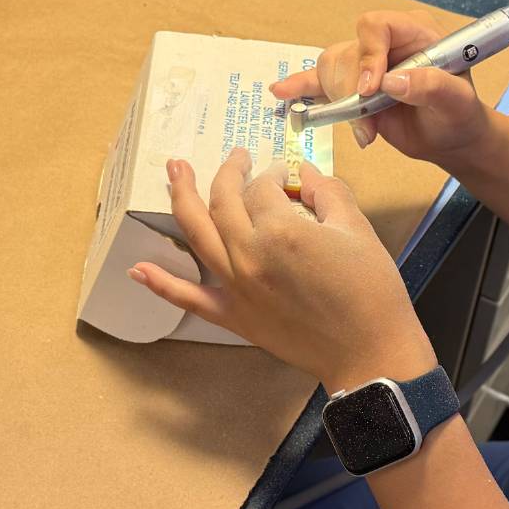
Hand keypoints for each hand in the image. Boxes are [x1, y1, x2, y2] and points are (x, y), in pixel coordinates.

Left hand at [129, 149, 436, 390]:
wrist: (370, 352)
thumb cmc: (372, 291)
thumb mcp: (357, 230)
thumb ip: (328, 192)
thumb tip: (306, 174)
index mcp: (281, 229)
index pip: (265, 187)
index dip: (274, 173)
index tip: (285, 173)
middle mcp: (249, 253)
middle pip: (225, 201)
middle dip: (227, 172)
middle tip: (234, 157)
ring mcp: (236, 286)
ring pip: (198, 234)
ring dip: (181, 198)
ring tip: (174, 171)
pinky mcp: (234, 316)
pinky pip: (189, 298)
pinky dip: (161, 284)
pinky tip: (137, 268)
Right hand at [270, 10, 492, 161]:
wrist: (451, 136)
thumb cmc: (459, 114)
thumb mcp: (457, 102)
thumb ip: (431, 87)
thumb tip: (391, 82)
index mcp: (413, 32)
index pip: (375, 26)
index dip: (368, 55)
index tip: (372, 90)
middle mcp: (385, 42)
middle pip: (347, 53)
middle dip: (351, 90)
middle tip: (369, 123)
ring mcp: (366, 63)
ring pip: (331, 68)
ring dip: (339, 102)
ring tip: (365, 131)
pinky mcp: (352, 87)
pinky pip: (318, 81)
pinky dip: (300, 87)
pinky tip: (282, 93)